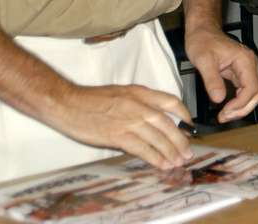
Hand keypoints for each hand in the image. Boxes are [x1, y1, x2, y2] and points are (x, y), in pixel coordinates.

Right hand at [48, 84, 193, 169]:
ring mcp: (128, 121)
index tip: (190, 125)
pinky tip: (162, 164)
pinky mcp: (117, 135)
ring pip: (157, 137)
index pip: (171, 101)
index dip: (184, 114)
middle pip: (167, 123)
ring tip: (178, 161)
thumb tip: (155, 117)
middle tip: (188, 151)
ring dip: (170, 151)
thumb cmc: (91, 99)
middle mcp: (138, 106)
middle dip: (180, 139)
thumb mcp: (122, 92)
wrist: (67, 103)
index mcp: (140, 92)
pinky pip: (141, 148)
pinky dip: (154, 157)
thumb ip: (140, 102)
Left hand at [185, 26, 257, 121]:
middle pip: (257, 93)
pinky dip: (239, 101)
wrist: (201, 31)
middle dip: (243, 108)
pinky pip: (245, 90)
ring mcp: (246, 69)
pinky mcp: (240, 73)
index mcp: (245, 60)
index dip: (240, 104)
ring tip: (227, 115)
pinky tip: (228, 107)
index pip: (252, 88)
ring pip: (254, 93)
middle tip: (226, 117)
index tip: (226, 112)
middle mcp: (249, 64)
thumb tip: (218, 98)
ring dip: (243, 107)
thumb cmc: (203, 40)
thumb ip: (212, 80)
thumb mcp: (203, 60)